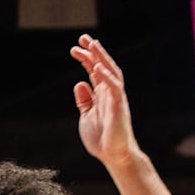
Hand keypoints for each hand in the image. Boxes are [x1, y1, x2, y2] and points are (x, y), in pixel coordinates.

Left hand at [69, 34, 137, 166]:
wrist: (114, 156)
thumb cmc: (102, 138)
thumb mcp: (87, 115)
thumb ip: (84, 100)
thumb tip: (79, 83)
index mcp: (102, 94)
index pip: (94, 71)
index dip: (86, 58)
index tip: (75, 48)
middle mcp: (110, 93)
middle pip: (103, 67)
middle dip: (94, 52)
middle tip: (83, 38)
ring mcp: (116, 99)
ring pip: (111, 73)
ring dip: (102, 58)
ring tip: (93, 45)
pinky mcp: (119, 107)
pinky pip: (115, 88)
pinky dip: (107, 77)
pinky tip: (98, 68)